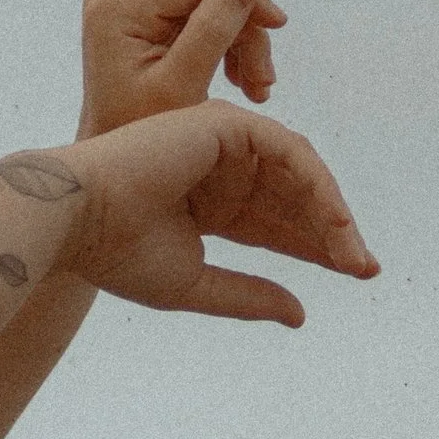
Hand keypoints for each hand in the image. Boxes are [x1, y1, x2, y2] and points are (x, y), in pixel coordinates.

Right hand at [63, 103, 377, 325]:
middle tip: (363, 267)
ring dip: (330, 212)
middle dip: (331, 233)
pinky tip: (334, 221)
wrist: (75, 219)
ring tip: (352, 254)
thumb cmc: (117, 254)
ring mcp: (221, 144)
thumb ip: (247, 295)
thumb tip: (300, 314)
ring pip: (297, 174)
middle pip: (292, 200)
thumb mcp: (194, 284)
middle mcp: (218, 171)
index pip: (274, 225)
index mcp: (207, 206)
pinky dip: (315, 184)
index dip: (315, 248)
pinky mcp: (224, 124)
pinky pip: (288, 151)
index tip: (355, 274)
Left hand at [78, 0, 284, 139]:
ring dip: (239, 44)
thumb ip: (213, 30)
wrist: (115, 158)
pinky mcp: (139, 17)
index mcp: (118, 5)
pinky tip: (237, 80)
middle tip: (263, 82)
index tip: (278, 25)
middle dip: (243, 33)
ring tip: (255, 90)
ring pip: (207, 5)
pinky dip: (221, 46)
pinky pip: (195, 17)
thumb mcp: (182, 84)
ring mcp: (126, 4)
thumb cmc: (140, 131)